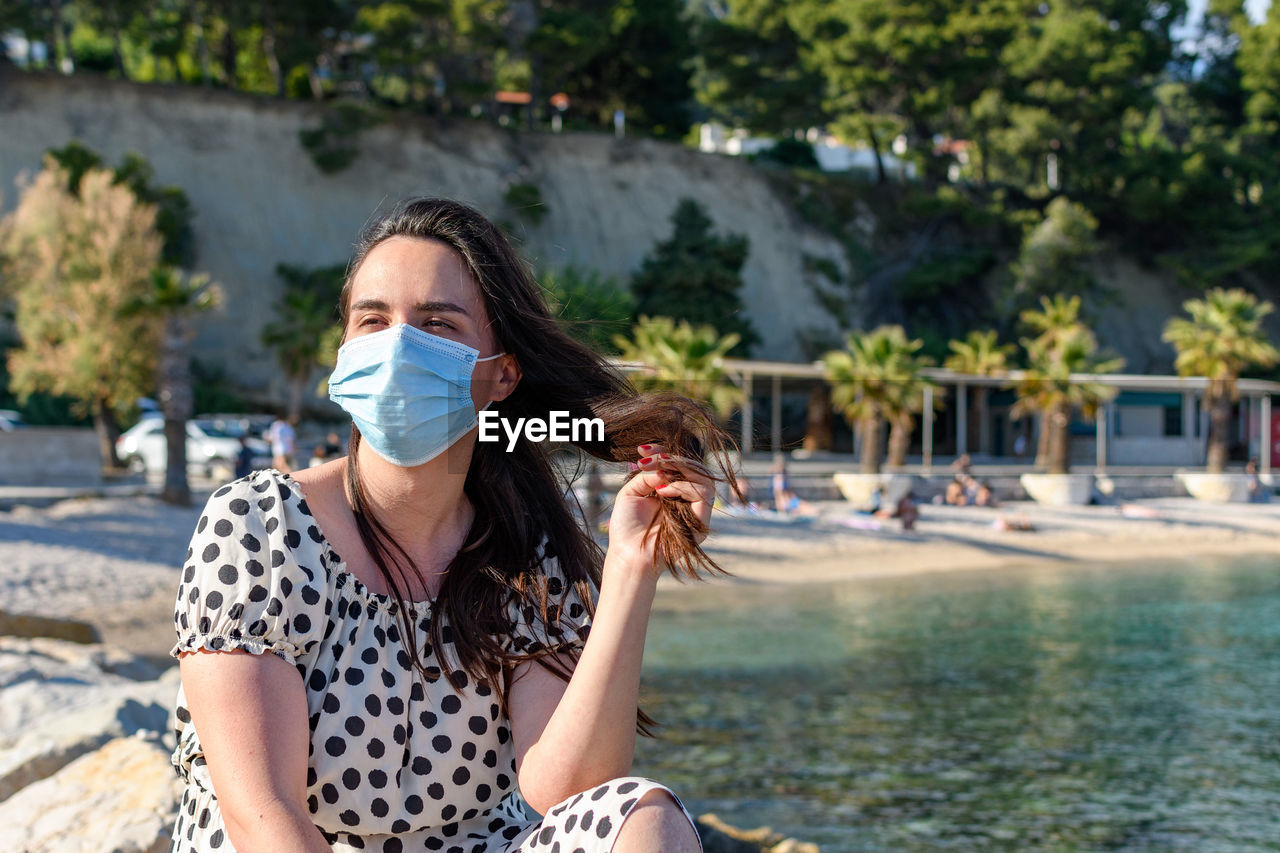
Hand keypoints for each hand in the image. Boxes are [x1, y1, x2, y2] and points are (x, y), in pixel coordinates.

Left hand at [606, 444, 714, 573]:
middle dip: (670, 456)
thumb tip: (663, 465)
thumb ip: (647, 474)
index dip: (662, 452)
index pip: (677, 465)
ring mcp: (695, 509)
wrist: (628, 554)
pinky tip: (662, 491)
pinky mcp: (701, 520)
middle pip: (692, 466)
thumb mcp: (631, 492)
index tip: (641, 450)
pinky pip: (702, 492)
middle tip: (647, 459)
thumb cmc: (626, 528)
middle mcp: (685, 499)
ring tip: (656, 472)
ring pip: (702, 476)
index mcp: (670, 492)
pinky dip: (682, 485)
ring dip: (678, 467)